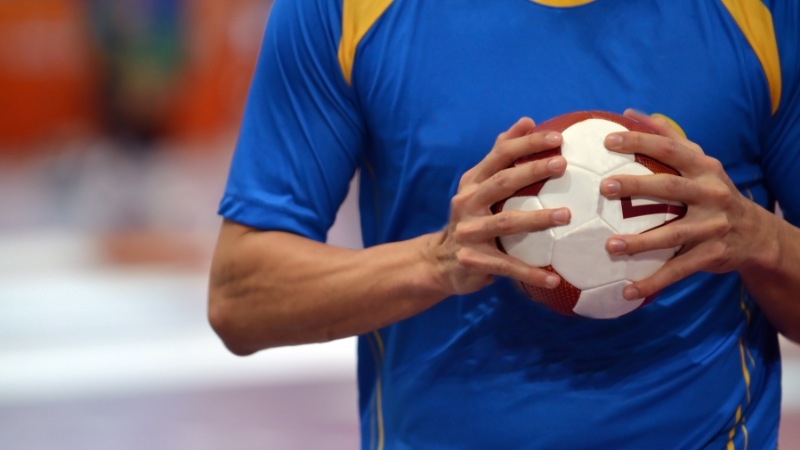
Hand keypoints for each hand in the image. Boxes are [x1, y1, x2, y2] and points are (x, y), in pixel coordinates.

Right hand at [430, 117, 570, 295]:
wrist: (440, 262)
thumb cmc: (471, 219)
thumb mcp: (479, 186)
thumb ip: (500, 157)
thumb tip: (525, 121)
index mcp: (472, 182)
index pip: (499, 155)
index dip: (527, 143)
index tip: (558, 138)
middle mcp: (467, 203)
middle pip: (502, 182)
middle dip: (532, 171)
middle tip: (562, 165)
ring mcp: (469, 232)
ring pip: (506, 222)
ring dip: (537, 219)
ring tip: (566, 216)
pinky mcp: (473, 260)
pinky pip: (507, 266)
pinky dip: (531, 272)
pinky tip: (554, 278)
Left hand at [600, 109, 775, 299]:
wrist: (758, 235)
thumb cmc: (714, 193)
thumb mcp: (700, 163)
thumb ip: (669, 139)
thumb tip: (631, 112)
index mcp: (704, 167)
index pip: (670, 148)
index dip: (640, 141)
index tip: (607, 140)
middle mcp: (711, 193)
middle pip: (669, 187)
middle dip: (637, 186)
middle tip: (604, 187)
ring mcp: (713, 226)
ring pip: (672, 234)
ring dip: (640, 242)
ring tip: (610, 246)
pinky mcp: (711, 255)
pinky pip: (677, 270)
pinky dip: (653, 281)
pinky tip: (628, 291)